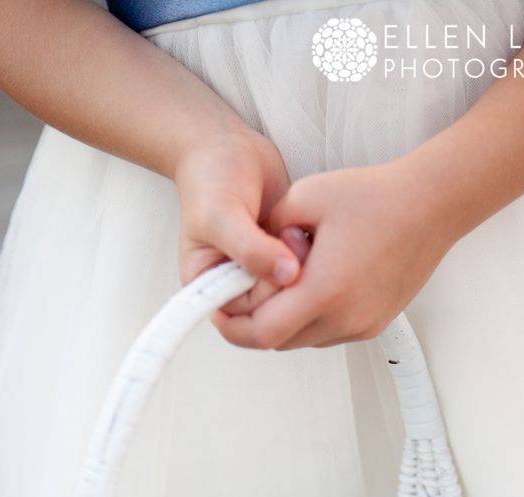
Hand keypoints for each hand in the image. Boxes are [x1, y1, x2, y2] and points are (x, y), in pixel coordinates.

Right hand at [175, 122, 303, 307]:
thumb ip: (251, 249)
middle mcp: (236, 289)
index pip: (244, 320)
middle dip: (289, 280)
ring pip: (293, 294)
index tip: (280, 264)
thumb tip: (287, 275)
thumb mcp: (222, 214)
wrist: (230, 149)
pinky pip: (306, 273)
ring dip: (304, 267)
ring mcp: (263, 275)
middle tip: (291, 239)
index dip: (268, 299)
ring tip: (297, 231)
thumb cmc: (211, 178)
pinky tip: (309, 231)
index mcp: (210, 289)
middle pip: (273, 312)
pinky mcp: (285, 260)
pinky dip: (314, 256)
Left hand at [212, 154, 459, 349]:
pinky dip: (308, 319)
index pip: (262, 331)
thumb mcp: (305, 196)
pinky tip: (309, 285)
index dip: (232, 325)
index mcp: (324, 290)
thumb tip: (248, 253)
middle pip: (278, 341)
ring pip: (302, 340)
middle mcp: (345, 318)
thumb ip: (266, 229)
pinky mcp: (374, 325)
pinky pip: (327, 333)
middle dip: (253, 323)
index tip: (217, 308)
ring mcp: (362, 326)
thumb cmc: (374, 196)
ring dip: (282, 321)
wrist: (432, 205)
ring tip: (278, 285)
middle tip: (239, 296)